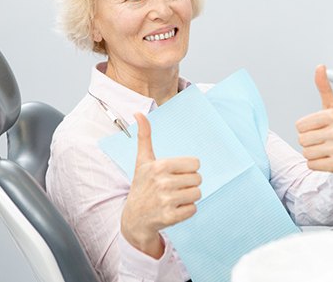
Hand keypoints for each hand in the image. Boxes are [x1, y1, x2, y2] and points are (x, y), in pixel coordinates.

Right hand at [121, 112, 201, 257]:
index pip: (195, 163)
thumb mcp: (142, 160)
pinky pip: (193, 209)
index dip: (187, 169)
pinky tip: (173, 209)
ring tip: (173, 198)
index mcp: (160, 165)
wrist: (134, 218)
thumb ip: (144, 136)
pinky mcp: (170, 217)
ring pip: (197, 194)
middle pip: (198, 179)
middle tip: (173, 187)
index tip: (174, 174)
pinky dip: (186, 210)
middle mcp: (163, 182)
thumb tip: (139, 113)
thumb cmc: (141, 185)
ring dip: (188, 197)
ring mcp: (166, 201)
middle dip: (188, 183)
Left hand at [296, 65, 332, 184]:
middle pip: (301, 140)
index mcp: (332, 115)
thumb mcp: (332, 107)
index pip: (299, 126)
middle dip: (309, 141)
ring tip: (325, 149)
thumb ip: (323, 88)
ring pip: (305, 153)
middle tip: (323, 140)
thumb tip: (319, 67)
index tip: (319, 128)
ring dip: (312, 153)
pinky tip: (327, 159)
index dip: (306, 128)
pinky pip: (311, 165)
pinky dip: (316, 164)